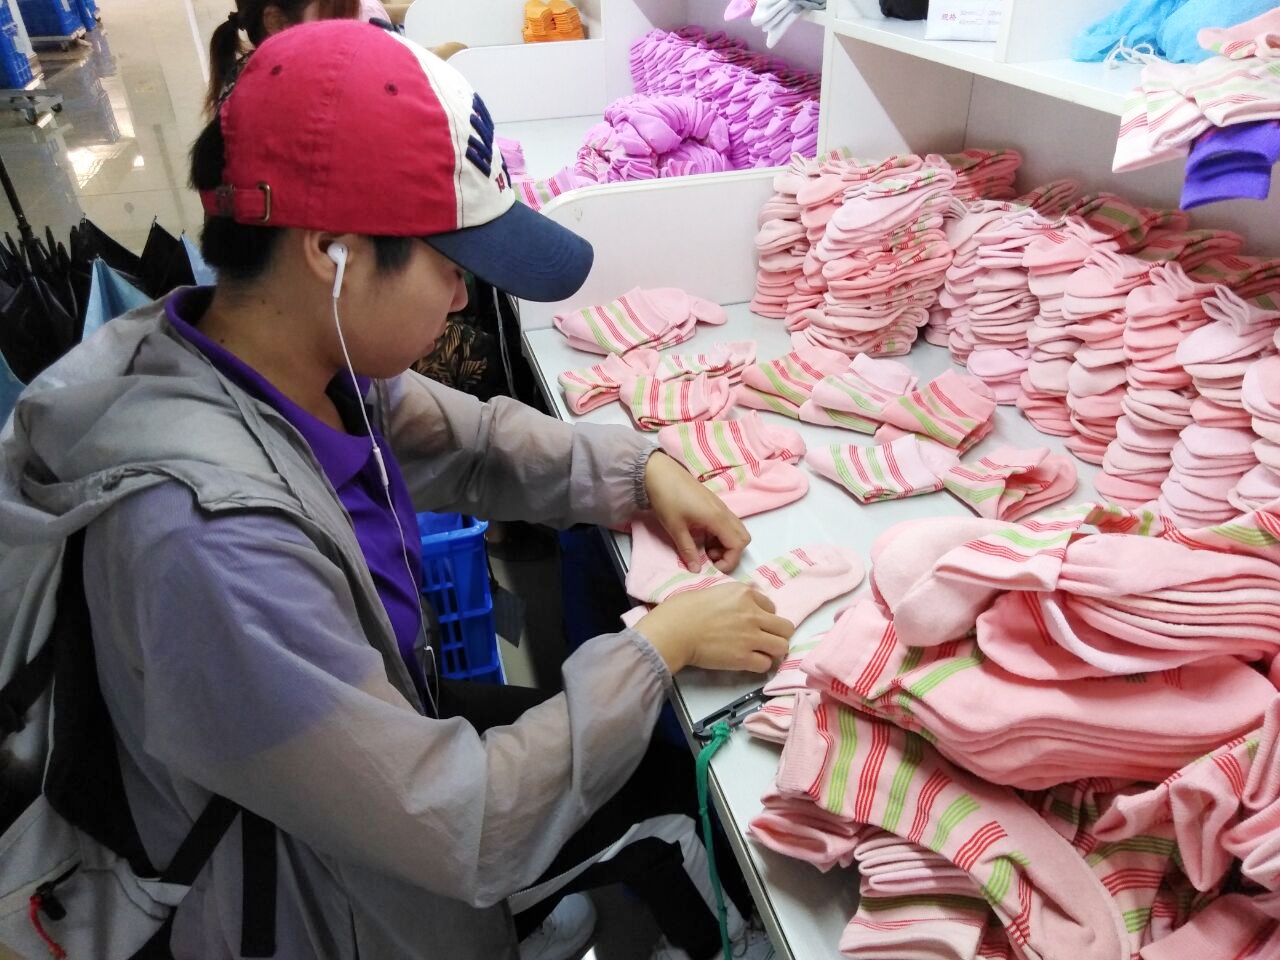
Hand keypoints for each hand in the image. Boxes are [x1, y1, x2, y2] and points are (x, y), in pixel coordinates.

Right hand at [636, 582, 793, 673]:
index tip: (755, 623)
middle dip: (777, 634)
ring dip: (772, 651)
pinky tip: (748, 662)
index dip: (764, 616)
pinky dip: (759, 665)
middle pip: (785, 627)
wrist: (674, 630)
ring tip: (760, 653)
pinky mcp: (743, 657)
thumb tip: (744, 599)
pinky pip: (766, 664)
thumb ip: (734, 596)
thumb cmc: (684, 609)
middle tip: (765, 640)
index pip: (771, 605)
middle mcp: (753, 613)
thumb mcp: (714, 591)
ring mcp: (751, 636)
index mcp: (745, 594)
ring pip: (782, 646)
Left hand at [643, 451, 749, 571]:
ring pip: (736, 530)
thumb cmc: (666, 499)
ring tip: (704, 549)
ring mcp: (720, 506)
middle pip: (743, 537)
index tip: (711, 567)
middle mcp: (724, 511)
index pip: (738, 545)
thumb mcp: (675, 528)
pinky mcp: (714, 504)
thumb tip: (696, 570)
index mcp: (717, 518)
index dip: (729, 561)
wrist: (658, 472)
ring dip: (726, 544)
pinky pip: (727, 523)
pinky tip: (702, 537)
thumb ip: (687, 550)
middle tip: (710, 558)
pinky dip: (721, 535)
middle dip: (731, 553)